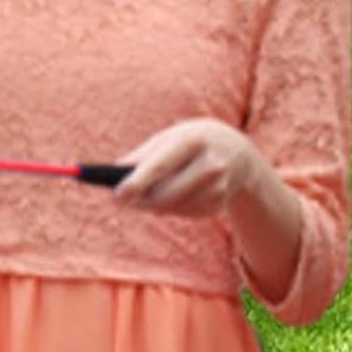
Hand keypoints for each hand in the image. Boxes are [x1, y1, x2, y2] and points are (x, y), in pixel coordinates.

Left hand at [113, 117, 264, 217]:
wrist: (235, 149)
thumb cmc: (189, 140)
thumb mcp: (168, 138)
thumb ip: (142, 154)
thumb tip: (116, 172)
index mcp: (192, 141)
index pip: (160, 166)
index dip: (137, 183)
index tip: (116, 195)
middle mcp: (209, 164)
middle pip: (166, 194)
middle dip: (140, 200)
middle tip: (120, 201)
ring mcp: (218, 186)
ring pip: (173, 208)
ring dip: (155, 205)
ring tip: (146, 194)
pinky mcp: (219, 203)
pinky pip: (184, 213)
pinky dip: (173, 207)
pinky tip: (174, 195)